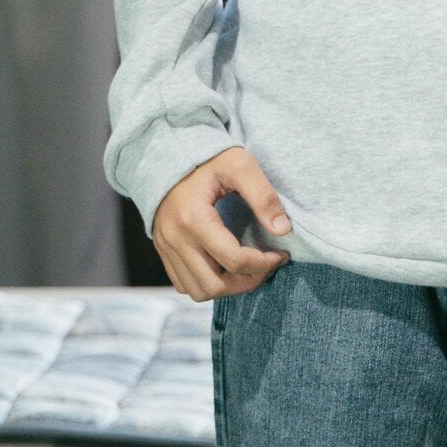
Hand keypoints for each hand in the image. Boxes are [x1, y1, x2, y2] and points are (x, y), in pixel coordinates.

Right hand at [152, 146, 291, 301]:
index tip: (279, 254)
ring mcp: (166, 248)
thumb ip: (263, 196)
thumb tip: (283, 230)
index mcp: (193, 218)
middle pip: (214, 285)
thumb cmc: (207, 159)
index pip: (233, 260)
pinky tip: (224, 267)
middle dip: (247, 282)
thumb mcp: (240, 165)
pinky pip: (184, 285)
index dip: (263, 264)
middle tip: (266, 267)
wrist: (170, 155)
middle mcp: (175, 238)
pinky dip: (207, 284)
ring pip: (198, 291)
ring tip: (247, 270)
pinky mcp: (164, 251)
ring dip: (227, 288)